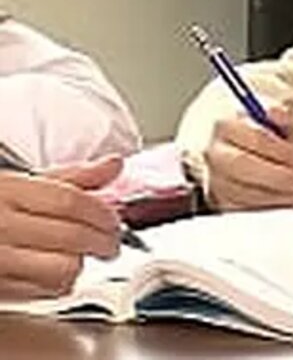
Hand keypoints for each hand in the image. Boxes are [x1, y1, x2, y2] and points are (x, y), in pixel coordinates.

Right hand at [0, 156, 124, 298]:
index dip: (103, 213)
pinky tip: (54, 273)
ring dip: (80, 265)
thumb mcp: (16, 182)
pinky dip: (58, 285)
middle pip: (72, 237)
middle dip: (105, 242)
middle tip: (111, 243)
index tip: (115, 221)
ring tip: (79, 258)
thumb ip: (68, 177)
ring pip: (62, 270)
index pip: (71, 201)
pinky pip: (42, 293)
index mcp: (5, 192)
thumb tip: (114, 165)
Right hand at [204, 101, 292, 210]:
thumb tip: (276, 114)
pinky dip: (268, 208)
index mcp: (228, 124)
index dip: (285, 152)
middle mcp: (215, 152)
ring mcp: (214, 178)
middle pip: (243, 165)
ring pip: (241, 191)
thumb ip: (286, 114)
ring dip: (277, 196)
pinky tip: (286, 203)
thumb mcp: (286, 117)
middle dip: (280, 176)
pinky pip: (241, 209)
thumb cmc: (274, 134)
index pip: (256, 137)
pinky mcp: (219, 202)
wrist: (256, 152)